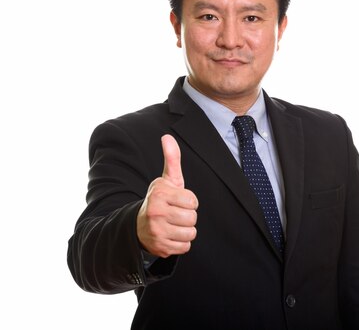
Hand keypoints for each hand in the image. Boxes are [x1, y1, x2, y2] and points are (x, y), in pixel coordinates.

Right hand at [137, 134, 198, 257]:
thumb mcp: (166, 180)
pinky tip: (171, 235)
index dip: (189, 201)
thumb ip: (171, 159)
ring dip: (186, 230)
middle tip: (176, 214)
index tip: (178, 201)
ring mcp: (156, 232)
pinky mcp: (160, 247)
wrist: (139, 226)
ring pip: (190, 233)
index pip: (192, 201)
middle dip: (188, 217)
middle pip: (192, 218)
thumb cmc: (160, 200)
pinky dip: (182, 243)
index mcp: (159, 194)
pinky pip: (185, 247)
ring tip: (174, 225)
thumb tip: (167, 136)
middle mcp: (155, 213)